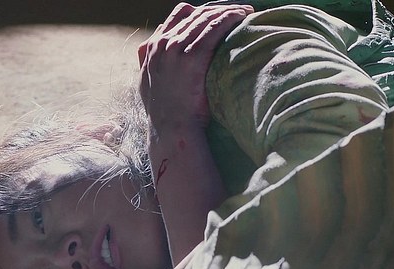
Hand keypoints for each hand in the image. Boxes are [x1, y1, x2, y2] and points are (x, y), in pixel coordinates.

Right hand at [138, 3, 253, 130]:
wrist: (171, 130)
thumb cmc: (166, 113)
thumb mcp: (148, 84)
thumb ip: (150, 63)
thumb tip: (153, 52)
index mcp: (152, 48)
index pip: (179, 15)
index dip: (201, 11)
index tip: (218, 14)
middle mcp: (162, 44)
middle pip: (195, 13)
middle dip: (218, 9)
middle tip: (238, 11)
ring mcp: (176, 49)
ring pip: (206, 17)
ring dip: (228, 10)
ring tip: (246, 11)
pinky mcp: (192, 57)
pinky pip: (214, 27)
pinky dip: (230, 17)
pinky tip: (243, 16)